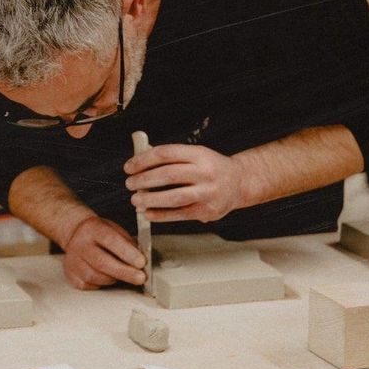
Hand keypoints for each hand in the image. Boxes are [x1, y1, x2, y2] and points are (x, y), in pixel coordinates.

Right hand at [60, 216, 146, 289]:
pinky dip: (100, 284)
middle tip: (140, 278)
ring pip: (95, 276)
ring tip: (122, 274)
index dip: (127, 253)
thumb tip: (142, 261)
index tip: (142, 263)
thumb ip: (128, 243)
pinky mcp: (69, 273)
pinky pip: (87, 285)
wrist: (76, 233)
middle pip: (102, 262)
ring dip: (113, 279)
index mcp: (93, 228)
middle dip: (125, 272)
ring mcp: (72, 260)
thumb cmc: (100, 233)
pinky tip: (105, 277)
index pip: (111, 241)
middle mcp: (79, 244)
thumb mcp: (114, 229)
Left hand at [124, 144, 245, 222]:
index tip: (129, 167)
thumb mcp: (195, 154)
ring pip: (174, 197)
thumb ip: (170, 158)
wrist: (239, 182)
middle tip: (130, 184)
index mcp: (199, 154)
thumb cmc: (210, 167)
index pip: (166, 154)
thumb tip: (138, 161)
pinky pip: (179, 214)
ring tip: (135, 200)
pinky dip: (161, 215)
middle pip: (169, 175)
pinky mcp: (207, 211)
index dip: (144, 160)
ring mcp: (208, 193)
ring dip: (150, 199)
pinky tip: (148, 213)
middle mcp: (205, 172)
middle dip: (144, 180)